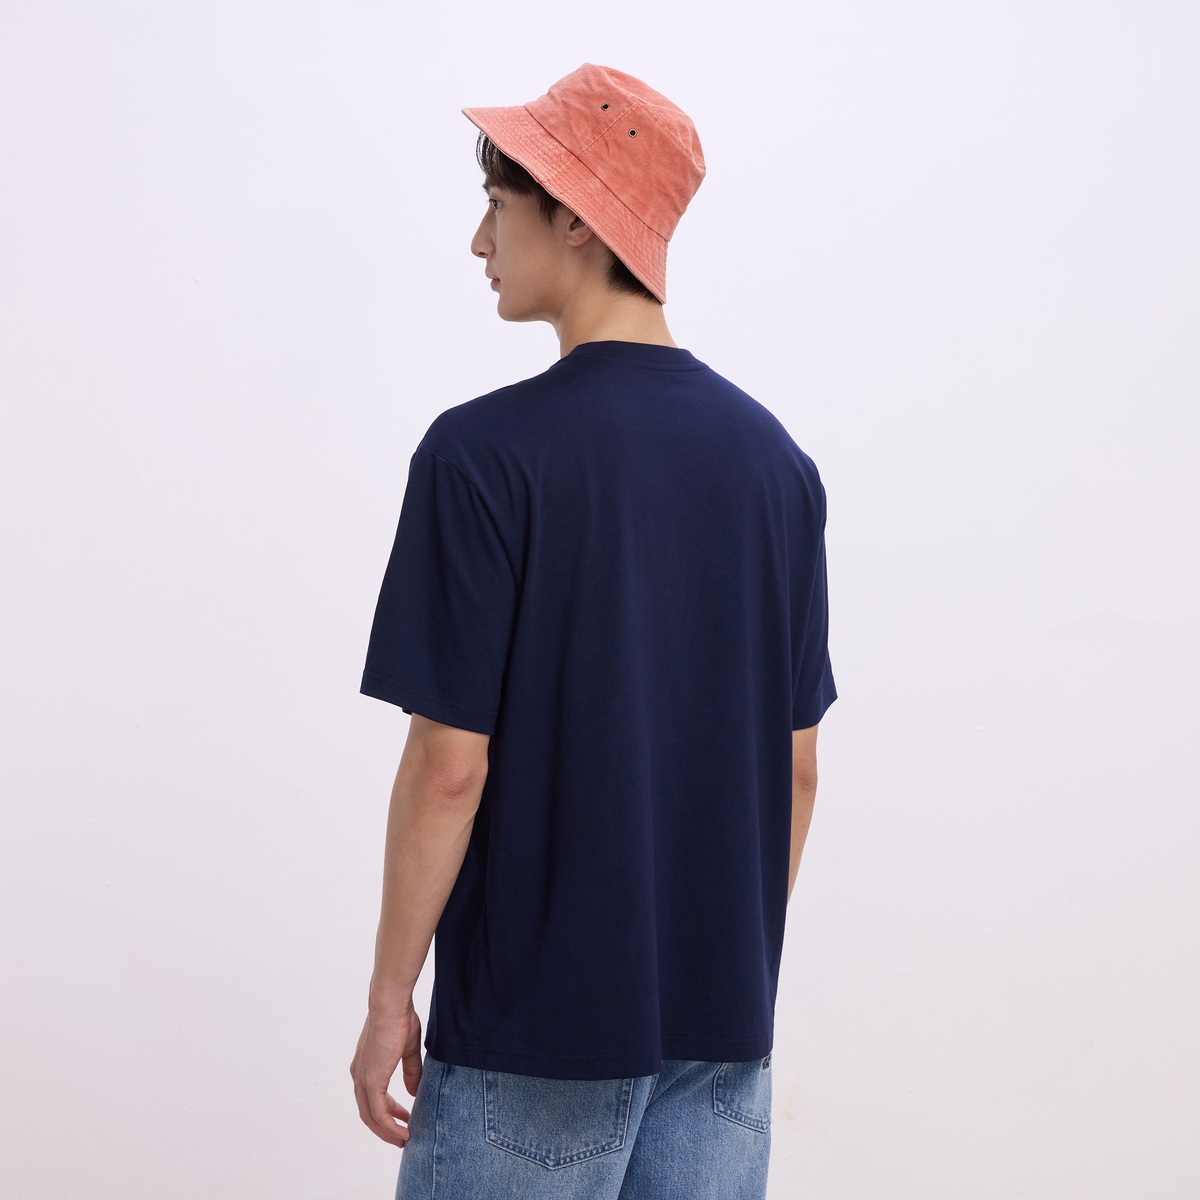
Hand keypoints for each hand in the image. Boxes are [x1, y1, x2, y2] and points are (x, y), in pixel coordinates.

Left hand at [350, 997, 422, 1146]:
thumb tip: (413, 1092)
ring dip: (387, 1131)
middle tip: (402, 1136)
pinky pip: (378, 1113)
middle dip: (385, 1127)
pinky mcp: (371, 1081)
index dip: (388, 1111)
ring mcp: (363, 1079)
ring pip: (371, 1117)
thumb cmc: (399, 1019)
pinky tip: (403, 1131)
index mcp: (366, 1066)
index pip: (372, 1097)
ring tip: (404, 1139)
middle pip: (368, 1112)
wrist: (391, 1005)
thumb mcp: (407, 1049)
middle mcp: (360, 1075)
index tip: (403, 1117)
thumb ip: (410, 1071)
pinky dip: (389, 1125)